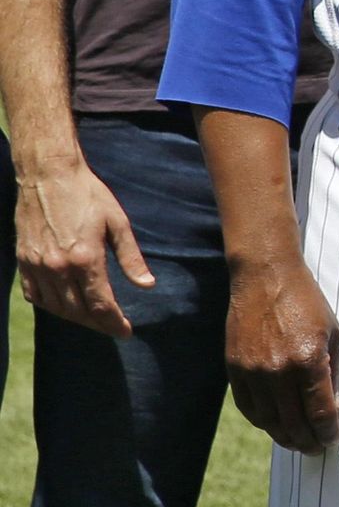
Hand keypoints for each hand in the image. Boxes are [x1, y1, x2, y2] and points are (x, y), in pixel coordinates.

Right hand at [16, 152, 152, 335]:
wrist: (48, 175)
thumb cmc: (88, 195)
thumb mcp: (118, 223)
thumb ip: (131, 258)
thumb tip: (147, 285)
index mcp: (85, 258)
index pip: (101, 305)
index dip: (114, 323)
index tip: (126, 332)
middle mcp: (58, 267)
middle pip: (78, 311)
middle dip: (98, 324)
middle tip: (114, 327)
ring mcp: (36, 265)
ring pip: (55, 307)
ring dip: (76, 318)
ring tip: (94, 318)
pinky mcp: (23, 261)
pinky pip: (34, 295)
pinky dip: (50, 306)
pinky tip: (64, 305)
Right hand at [226, 254, 338, 453]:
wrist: (265, 277)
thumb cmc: (306, 302)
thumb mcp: (332, 333)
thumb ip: (333, 372)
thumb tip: (333, 407)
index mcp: (308, 360)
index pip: (319, 412)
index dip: (328, 432)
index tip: (332, 440)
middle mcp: (278, 371)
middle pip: (294, 423)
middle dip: (308, 441)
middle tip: (317, 448)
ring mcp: (252, 372)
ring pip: (269, 421)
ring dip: (285, 437)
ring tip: (298, 442)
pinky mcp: (234, 369)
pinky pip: (249, 408)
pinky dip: (263, 422)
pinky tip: (275, 425)